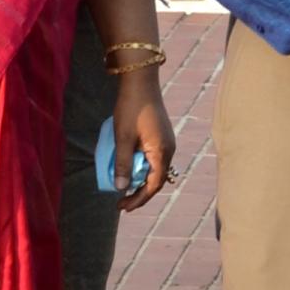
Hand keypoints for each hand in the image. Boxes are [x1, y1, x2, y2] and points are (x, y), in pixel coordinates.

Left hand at [109, 67, 176, 206]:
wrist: (141, 83)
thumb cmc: (131, 108)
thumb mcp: (122, 138)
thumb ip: (123, 164)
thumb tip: (121, 188)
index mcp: (161, 152)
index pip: (153, 185)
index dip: (138, 199)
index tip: (123, 206)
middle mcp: (168, 150)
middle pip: (156, 180)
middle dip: (140, 193)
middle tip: (122, 202)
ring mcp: (166, 142)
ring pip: (155, 169)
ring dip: (140, 180)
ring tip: (124, 186)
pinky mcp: (161, 136)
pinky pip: (154, 158)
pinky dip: (142, 167)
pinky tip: (130, 167)